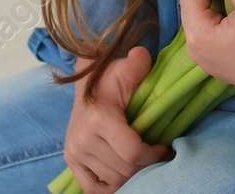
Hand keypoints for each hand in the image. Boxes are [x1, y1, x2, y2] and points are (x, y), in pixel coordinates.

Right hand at [63, 47, 171, 193]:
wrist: (85, 87)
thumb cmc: (110, 79)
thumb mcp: (124, 71)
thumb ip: (135, 66)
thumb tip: (141, 54)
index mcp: (98, 120)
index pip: (132, 152)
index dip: (153, 154)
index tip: (162, 146)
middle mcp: (82, 140)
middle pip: (125, 169)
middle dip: (145, 164)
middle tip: (155, 154)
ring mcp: (75, 153)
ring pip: (113, 180)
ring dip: (132, 174)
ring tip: (141, 159)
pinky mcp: (71, 162)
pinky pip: (94, 188)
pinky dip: (112, 185)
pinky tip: (124, 172)